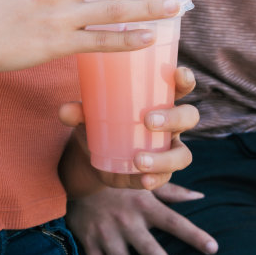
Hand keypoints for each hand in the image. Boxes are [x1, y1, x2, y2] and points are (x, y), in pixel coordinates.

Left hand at [58, 66, 198, 191]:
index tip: (179, 74)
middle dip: (174, 118)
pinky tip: (143, 180)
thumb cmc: (97, 120)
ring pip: (182, 154)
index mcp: (157, 99)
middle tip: (148, 121)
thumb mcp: (86, 114)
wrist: (90, 154)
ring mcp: (167, 149)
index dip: (185, 79)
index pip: (179, 85)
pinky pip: (166, 178)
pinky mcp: (159, 172)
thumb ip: (77, 111)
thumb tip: (67, 111)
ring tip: (139, 160)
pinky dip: (156, 179)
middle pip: (189, 117)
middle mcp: (170, 124)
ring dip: (164, 158)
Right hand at [66, 184, 218, 254]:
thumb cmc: (117, 180)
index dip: (194, 235)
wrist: (75, 174)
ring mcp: (106, 233)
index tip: (213, 249)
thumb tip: (200, 196)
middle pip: (151, 251)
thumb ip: (172, 191)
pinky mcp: (88, 241)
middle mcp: (126, 220)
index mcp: (144, 204)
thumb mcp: (143, 182)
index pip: (174, 222)